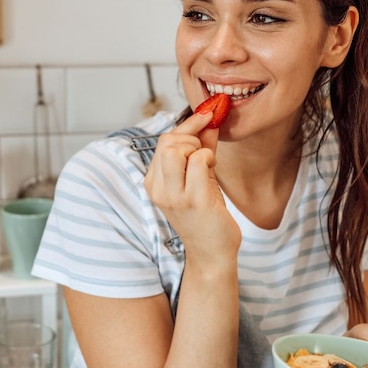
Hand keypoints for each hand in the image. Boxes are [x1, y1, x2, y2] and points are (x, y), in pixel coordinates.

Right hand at [144, 108, 238, 257]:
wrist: (212, 252)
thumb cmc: (205, 215)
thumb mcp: (199, 177)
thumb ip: (201, 147)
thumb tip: (210, 118)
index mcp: (153, 183)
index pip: (163, 141)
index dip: (187, 125)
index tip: (206, 115)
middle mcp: (159, 189)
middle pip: (167, 142)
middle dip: (192, 138)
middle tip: (206, 152)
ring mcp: (175, 196)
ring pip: (177, 150)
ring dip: (198, 149)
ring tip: (207, 164)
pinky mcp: (194, 200)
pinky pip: (199, 162)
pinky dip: (209, 159)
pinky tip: (213, 171)